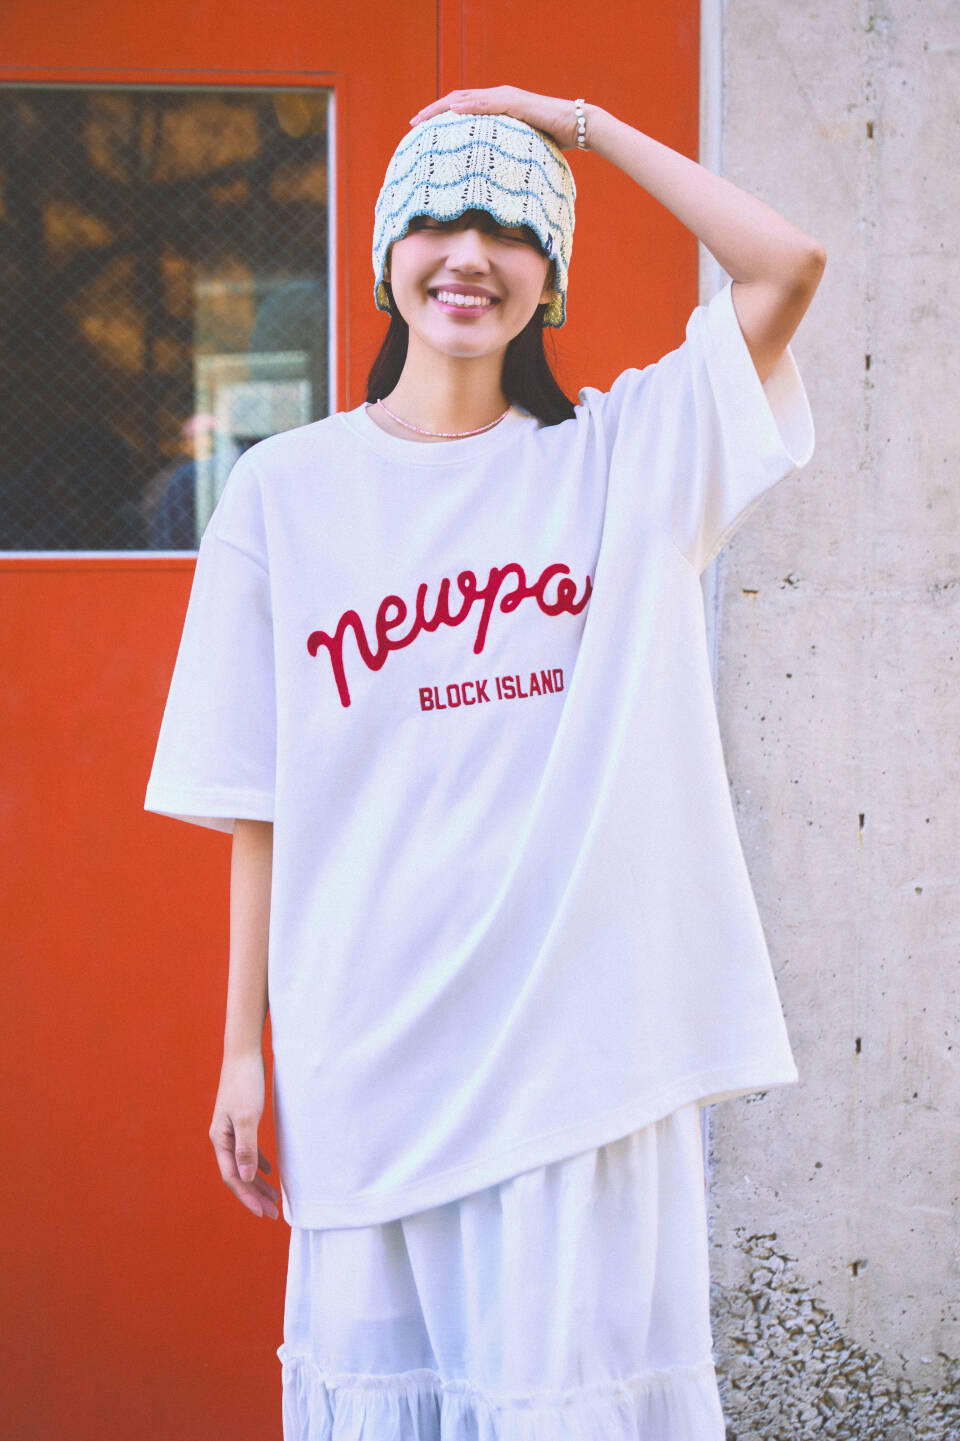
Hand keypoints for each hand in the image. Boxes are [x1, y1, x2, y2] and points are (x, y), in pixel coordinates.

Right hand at [209, 1050, 279, 1219]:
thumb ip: (246, 1148)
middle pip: (237, 1175)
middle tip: (273, 1213)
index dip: (247, 1196)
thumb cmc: (245, 1083)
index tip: (263, 1213)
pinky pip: (249, 1150)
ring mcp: (231, 1130)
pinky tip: (270, 1172)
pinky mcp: (242, 1120)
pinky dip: (259, 1163)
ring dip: (258, 1182)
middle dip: (254, 1195)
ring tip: (274, 1199)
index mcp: (220, 1140)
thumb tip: (245, 1178)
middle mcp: (223, 1138)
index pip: (232, 1177)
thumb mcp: (248, 1117)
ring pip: (244, 1165)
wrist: (245, 1054)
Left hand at [409, 86, 583, 152]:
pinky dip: (469, 107)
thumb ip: (503, 153)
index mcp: (497, 106)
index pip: (463, 107)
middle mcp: (498, 97)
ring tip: (423, 118)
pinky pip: (488, 104)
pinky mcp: (516, 103)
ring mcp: (506, 97)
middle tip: (412, 124)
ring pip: (466, 99)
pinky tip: (452, 112)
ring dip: (442, 107)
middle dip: (433, 110)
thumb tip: (488, 175)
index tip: (421, 128)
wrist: (577, 126)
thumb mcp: (520, 147)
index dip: (440, 115)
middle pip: (457, 100)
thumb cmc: (553, 139)